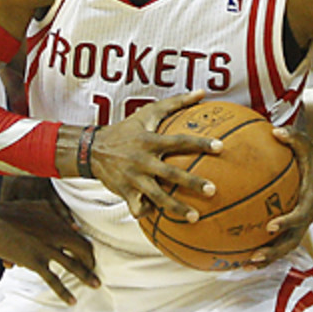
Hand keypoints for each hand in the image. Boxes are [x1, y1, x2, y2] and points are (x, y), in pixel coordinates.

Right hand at [0, 199, 98, 304]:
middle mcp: (55, 232)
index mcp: (55, 219)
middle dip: (91, 261)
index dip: (86, 245)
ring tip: (96, 285)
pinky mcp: (35, 261)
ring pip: (74, 265)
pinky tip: (71, 300)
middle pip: (83, 249)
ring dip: (87, 276)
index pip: (78, 234)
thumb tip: (61, 218)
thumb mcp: (31, 205)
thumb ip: (47, 210)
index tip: (89, 255)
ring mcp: (47, 248)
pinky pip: (54, 280)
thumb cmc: (4, 213)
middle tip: (95, 270)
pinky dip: (64, 292)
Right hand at [90, 90, 219, 219]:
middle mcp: (142, 160)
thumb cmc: (127, 129)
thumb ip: (176, 103)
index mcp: (150, 141)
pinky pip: (139, 207)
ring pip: (157, 196)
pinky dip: (150, 213)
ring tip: (195, 217)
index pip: (178, 141)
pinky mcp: (124, 192)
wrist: (92, 149)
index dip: (199, 143)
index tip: (220, 147)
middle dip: (192, 183)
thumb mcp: (148, 113)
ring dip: (176, 208)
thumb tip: (202, 93)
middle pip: (170, 174)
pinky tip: (162, 219)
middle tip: (213, 190)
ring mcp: (133, 178)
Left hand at [245, 126, 312, 268]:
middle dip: (274, 251)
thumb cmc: (310, 154)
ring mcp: (301, 224)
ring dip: (268, 258)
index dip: (287, 222)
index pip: (301, 214)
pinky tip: (242, 257)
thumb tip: (275, 131)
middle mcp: (307, 215)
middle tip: (254, 256)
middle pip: (292, 240)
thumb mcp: (306, 143)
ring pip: (286, 247)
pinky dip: (264, 251)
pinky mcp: (293, 226)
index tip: (270, 226)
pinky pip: (279, 242)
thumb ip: (293, 137)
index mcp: (311, 198)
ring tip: (245, 265)